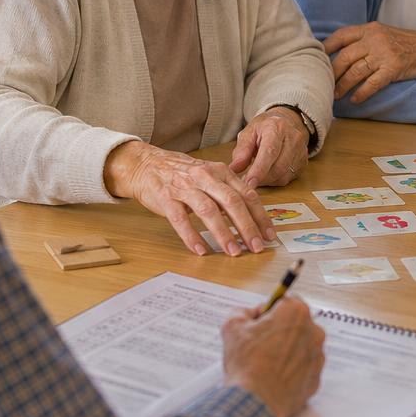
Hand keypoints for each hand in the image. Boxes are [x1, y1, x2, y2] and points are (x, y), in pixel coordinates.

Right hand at [104, 141, 273, 256]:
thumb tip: (251, 217)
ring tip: (233, 252)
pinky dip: (192, 236)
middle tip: (256, 247)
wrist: (147, 164)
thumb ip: (229, 192)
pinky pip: (180, 219)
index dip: (260, 216)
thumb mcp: (210, 176)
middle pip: (232, 202)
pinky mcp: (166, 198)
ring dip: (223, 233)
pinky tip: (201, 250)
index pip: (247, 194)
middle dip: (247, 227)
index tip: (269, 235)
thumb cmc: (183, 173)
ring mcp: (185, 187)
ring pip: (208, 211)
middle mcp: (205, 177)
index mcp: (221, 172)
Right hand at [222, 298, 325, 416]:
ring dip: (286, 350)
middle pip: (296, 323)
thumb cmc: (246, 362)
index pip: (286, 300)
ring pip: (301, 346)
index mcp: (296, 313)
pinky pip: (303, 368)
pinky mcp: (316, 377)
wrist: (256, 402)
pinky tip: (274, 377)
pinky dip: (291, 370)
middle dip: (279, 330)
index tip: (259, 322)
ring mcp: (317, 356)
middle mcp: (314, 331)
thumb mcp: (232, 326)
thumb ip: (242, 311)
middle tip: (259, 344)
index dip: (270, 310)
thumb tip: (249, 314)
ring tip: (265, 363)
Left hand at [230, 106, 308, 187]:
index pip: (269, 151)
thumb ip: (242, 151)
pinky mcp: (304, 161)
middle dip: (261, 178)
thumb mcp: (248, 133)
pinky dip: (275, 180)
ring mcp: (301, 150)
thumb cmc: (265, 127)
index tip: (248, 182)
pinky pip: (288, 178)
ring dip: (267, 180)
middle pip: (278, 166)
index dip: (259, 169)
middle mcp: (293, 138)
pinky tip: (267, 174)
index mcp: (277, 127)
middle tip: (247, 182)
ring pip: (284, 175)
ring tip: (256, 176)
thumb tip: (234, 169)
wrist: (286, 121)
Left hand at [324, 22, 415, 102]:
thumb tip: (339, 53)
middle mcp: (374, 40)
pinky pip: (372, 83)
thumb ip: (362, 39)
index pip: (342, 36)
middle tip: (323, 83)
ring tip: (335, 95)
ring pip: (356, 72)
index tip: (316, 58)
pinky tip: (354, 100)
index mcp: (369, 29)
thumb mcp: (381, 33)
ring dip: (343, 85)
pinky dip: (361, 93)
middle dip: (332, 72)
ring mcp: (384, 54)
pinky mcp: (392, 69)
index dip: (327, 47)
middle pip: (345, 57)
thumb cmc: (402, 42)